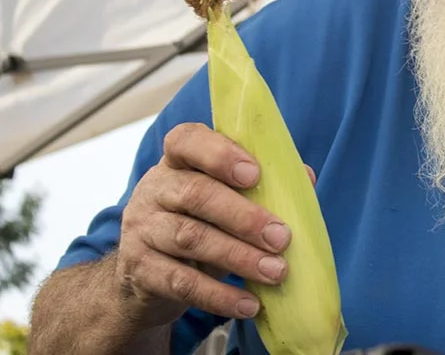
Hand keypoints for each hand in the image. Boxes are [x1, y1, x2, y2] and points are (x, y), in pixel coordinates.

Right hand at [115, 123, 316, 327]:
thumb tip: (305, 177)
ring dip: (239, 257)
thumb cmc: (201, 221)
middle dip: (244, 216)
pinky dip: (219, 295)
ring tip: (276, 271)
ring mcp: (142, 229)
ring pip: (190, 239)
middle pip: (195, 194)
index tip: (254, 173)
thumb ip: (261, 184)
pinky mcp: (139, 269)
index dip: (219, 153)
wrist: (148, 274)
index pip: (186, 140)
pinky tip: (249, 304)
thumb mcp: (225, 198)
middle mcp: (154, 189)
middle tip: (282, 237)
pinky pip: (181, 282)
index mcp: (177, 161)